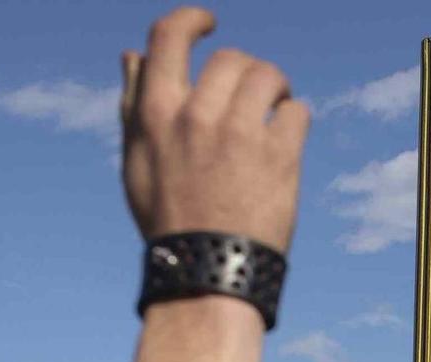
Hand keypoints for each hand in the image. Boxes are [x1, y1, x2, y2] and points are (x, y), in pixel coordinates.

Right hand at [120, 7, 308, 252]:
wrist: (209, 268)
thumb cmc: (169, 215)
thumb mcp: (137, 159)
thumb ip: (134, 102)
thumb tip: (133, 53)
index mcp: (157, 112)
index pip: (169, 35)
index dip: (192, 19)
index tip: (209, 22)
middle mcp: (197, 116)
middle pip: (230, 58)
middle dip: (244, 70)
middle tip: (252, 93)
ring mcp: (241, 134)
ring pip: (268, 76)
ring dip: (275, 87)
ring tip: (274, 108)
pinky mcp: (279, 155)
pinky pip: (297, 111)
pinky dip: (294, 119)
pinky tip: (286, 139)